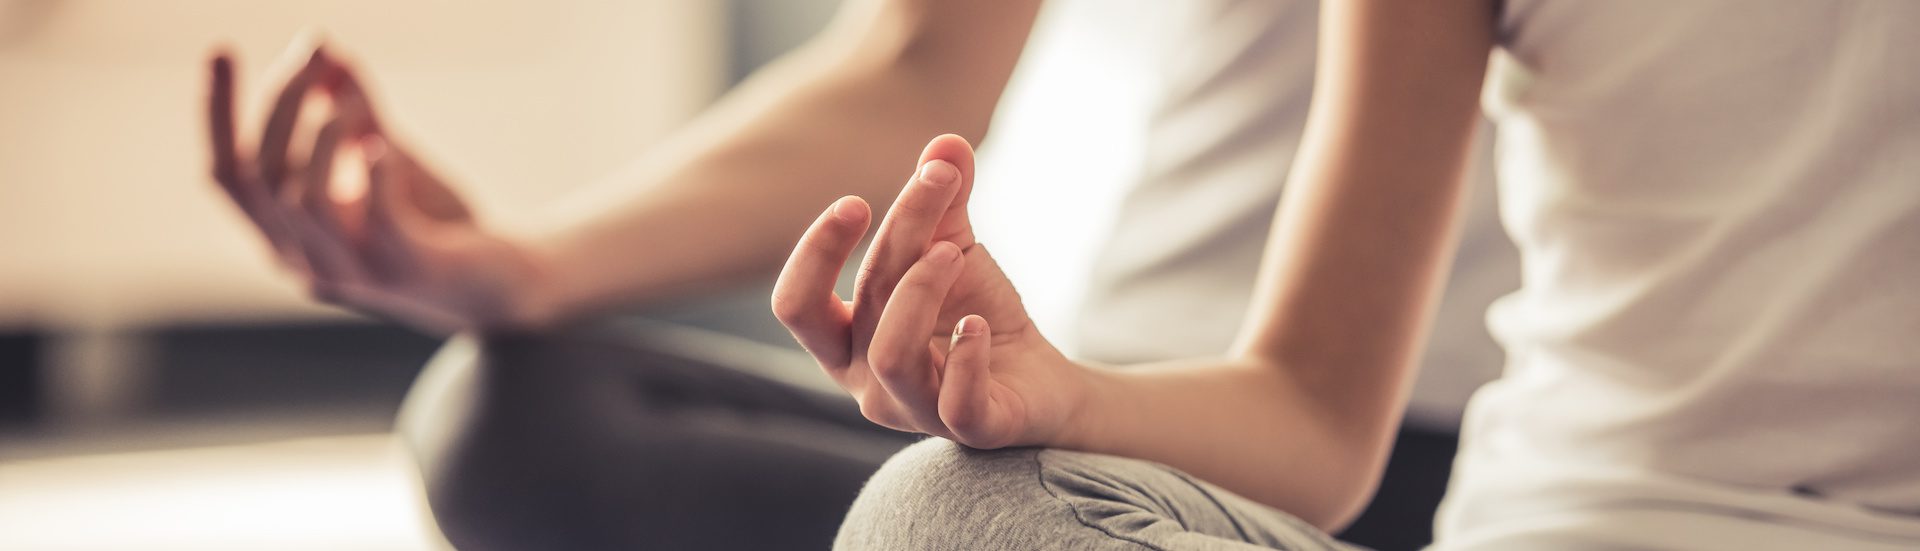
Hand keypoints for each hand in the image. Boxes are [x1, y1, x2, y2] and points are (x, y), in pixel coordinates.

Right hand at [206, 39, 549, 332]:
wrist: (505, 284)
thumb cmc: (439, 223)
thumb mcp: (389, 158)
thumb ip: (354, 112)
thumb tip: (325, 49)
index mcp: (288, 237)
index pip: (228, 175)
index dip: (218, 114)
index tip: (221, 49)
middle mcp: (306, 262)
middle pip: (261, 178)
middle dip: (281, 106)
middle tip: (314, 54)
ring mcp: (353, 273)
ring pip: (303, 200)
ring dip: (323, 137)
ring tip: (351, 101)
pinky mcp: (404, 271)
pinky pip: (376, 219)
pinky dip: (376, 173)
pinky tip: (383, 144)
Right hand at [772, 134, 1090, 448]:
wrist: (1039, 379)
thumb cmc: (974, 314)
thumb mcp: (954, 248)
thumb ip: (943, 200)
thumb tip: (946, 140)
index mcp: (845, 341)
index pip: (797, 305)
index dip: (816, 253)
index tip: (857, 202)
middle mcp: (867, 382)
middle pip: (859, 308)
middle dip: (894, 239)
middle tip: (933, 186)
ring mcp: (915, 411)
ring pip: (893, 355)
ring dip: (923, 289)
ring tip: (958, 252)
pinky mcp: (970, 428)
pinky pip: (956, 401)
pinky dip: (967, 355)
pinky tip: (980, 324)